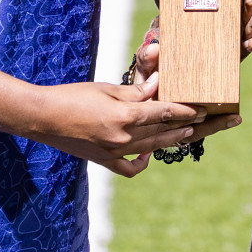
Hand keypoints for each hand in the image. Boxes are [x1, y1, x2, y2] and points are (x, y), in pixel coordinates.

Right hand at [26, 76, 238, 177]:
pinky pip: (129, 167)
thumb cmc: (73, 96)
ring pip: (151, 147)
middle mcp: (123, 138)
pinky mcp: (104, 160)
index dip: (185, 110)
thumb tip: (158, 85)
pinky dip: (142, 161)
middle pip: (164, 132)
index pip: (164, 112)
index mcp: (125, 117)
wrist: (43, 118)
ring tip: (189, 133)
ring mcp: (114, 152)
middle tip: (208, 121)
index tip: (203, 108)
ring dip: (172, 140)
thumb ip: (135, 91)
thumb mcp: (106, 88)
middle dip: (189, 126)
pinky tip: (150, 153)